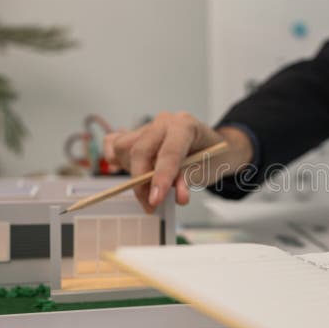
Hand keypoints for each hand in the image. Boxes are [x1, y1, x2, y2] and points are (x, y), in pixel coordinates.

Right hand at [103, 112, 253, 211]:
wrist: (213, 147)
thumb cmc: (211, 156)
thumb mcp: (207, 170)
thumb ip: (188, 180)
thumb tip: (177, 197)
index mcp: (184, 125)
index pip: (168, 152)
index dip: (160, 178)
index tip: (155, 200)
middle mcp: (163, 122)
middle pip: (140, 150)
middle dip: (141, 182)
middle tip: (151, 205)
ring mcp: (148, 127)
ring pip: (124, 148)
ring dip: (131, 172)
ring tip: (148, 187)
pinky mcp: (136, 135)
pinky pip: (115, 143)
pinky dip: (116, 159)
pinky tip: (128, 170)